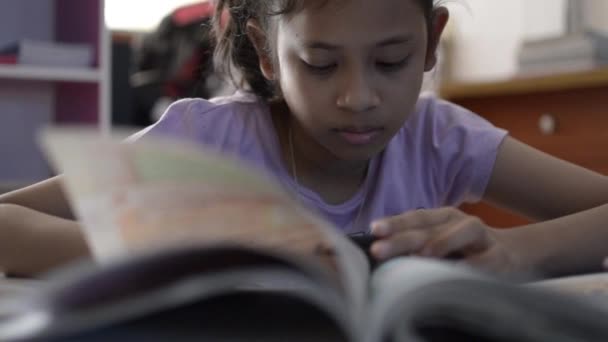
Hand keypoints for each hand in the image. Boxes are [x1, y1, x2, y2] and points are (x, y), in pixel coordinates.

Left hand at [370, 207, 527, 276]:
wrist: (513, 254)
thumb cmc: (465, 250)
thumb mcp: (440, 242)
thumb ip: (415, 245)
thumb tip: (380, 252)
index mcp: (442, 218)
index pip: (415, 217)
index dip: (394, 223)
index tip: (373, 230)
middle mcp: (459, 222)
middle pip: (429, 227)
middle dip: (402, 238)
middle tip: (378, 249)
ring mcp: (482, 237)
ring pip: (463, 231)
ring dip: (441, 242)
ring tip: (420, 255)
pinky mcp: (500, 256)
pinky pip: (486, 260)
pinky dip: (472, 265)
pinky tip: (457, 272)